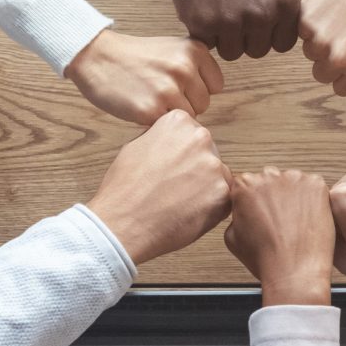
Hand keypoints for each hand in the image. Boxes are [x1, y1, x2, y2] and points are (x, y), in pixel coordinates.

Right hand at [65, 30, 222, 124]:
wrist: (97, 57)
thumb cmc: (135, 57)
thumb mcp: (173, 49)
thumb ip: (196, 66)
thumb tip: (212, 93)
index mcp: (195, 51)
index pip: (216, 85)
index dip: (197, 89)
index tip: (177, 84)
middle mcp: (185, 68)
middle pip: (203, 104)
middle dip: (185, 104)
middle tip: (160, 92)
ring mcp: (168, 89)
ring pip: (188, 118)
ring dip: (171, 115)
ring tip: (150, 99)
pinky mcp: (151, 109)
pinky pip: (167, 127)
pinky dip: (156, 122)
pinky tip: (141, 107)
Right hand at [88, 110, 231, 264]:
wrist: (123, 224)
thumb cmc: (124, 189)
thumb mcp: (135, 146)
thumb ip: (161, 138)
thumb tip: (172, 140)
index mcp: (179, 122)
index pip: (192, 133)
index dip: (183, 154)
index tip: (173, 167)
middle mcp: (200, 138)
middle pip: (208, 153)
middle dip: (197, 170)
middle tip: (175, 188)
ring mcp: (214, 165)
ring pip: (218, 177)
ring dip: (205, 189)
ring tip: (179, 203)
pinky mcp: (222, 193)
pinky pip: (223, 199)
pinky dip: (210, 208)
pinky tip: (187, 213)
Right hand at [159, 0, 300, 60]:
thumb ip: (281, 0)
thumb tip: (282, 25)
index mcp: (285, 3)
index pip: (282, 44)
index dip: (267, 34)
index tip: (255, 23)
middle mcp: (262, 15)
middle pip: (257, 51)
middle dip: (245, 37)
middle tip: (231, 13)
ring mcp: (231, 21)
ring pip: (231, 52)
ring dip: (223, 37)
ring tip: (215, 9)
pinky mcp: (201, 22)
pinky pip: (206, 43)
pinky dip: (201, 29)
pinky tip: (200, 5)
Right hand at [225, 167, 334, 305]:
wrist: (295, 271)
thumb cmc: (266, 259)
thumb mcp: (232, 238)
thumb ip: (235, 214)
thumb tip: (242, 209)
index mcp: (244, 185)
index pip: (246, 183)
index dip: (253, 200)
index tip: (261, 212)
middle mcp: (268, 176)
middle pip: (270, 180)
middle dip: (273, 196)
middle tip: (279, 220)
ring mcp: (293, 178)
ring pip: (292, 183)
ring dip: (293, 197)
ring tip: (295, 223)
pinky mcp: (316, 185)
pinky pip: (313, 187)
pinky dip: (313, 200)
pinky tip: (308, 220)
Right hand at [299, 0, 345, 95]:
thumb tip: (339, 75)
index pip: (340, 88)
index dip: (342, 72)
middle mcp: (339, 60)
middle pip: (321, 74)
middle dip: (326, 59)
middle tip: (339, 35)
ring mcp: (320, 42)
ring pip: (309, 53)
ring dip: (316, 40)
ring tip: (335, 17)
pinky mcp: (306, 22)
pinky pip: (301, 32)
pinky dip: (309, 22)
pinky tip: (326, 6)